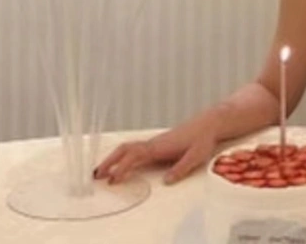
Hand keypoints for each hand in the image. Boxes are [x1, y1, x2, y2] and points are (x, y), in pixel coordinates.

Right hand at [94, 124, 218, 184]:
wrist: (209, 123)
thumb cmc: (203, 138)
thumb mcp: (196, 156)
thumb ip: (181, 168)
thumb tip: (166, 182)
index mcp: (160, 146)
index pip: (136, 156)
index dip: (123, 167)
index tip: (113, 179)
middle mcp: (153, 144)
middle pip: (125, 150)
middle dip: (110, 161)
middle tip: (96, 176)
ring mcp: (154, 143)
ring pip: (128, 149)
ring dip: (113, 159)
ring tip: (101, 173)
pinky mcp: (157, 145)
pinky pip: (135, 150)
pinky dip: (122, 157)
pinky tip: (120, 166)